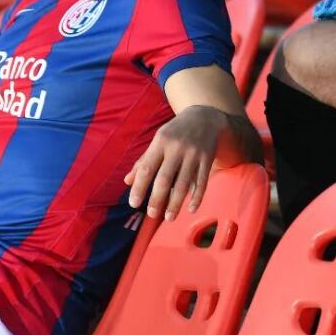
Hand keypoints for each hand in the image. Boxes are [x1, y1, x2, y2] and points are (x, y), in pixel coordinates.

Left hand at [125, 105, 226, 220]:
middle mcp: (177, 148)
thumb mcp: (158, 140)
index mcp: (160, 142)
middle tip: (151, 214)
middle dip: (157, 199)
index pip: (147, 168)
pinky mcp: (207, 159)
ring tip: (168, 218)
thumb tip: (127, 182)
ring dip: (175, 203)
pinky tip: (191, 209)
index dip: (139, 187)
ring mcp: (194, 154)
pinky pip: (202, 182)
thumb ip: (143, 160)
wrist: (205, 116)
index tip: (133, 203)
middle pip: (165, 178)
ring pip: (183, 183)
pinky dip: (197, 197)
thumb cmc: (176, 131)